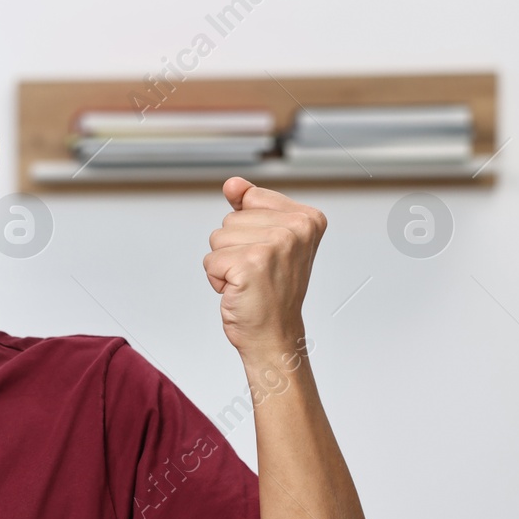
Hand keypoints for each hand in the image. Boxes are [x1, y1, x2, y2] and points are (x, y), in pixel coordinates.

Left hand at [204, 176, 324, 357]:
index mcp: (308, 218)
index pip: (250, 198)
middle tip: (256, 274)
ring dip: (224, 264)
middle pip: (230, 219)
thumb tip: (232, 184)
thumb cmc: (271, 292)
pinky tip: (240, 291)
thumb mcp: (267, 241)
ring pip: (217, 238)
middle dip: (233, 248)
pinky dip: (217, 279)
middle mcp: (297, 228)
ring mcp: (276, 245)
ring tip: (248, 282)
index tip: (268, 255)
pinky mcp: (251, 263)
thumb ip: (250, 206)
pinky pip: (210, 261)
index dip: (247, 230)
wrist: (274, 334)